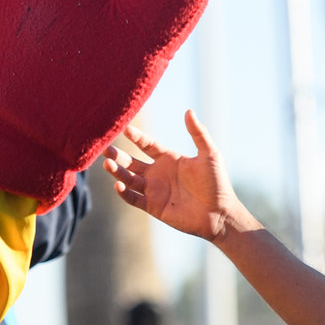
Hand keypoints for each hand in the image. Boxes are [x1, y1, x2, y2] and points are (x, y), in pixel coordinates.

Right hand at [105, 111, 255, 242]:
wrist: (219, 213)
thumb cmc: (217, 183)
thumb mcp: (209, 154)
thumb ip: (198, 133)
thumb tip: (188, 111)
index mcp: (169, 159)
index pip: (147, 144)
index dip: (136, 136)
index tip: (124, 128)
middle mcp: (158, 173)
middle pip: (131, 162)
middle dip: (117, 155)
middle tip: (104, 148)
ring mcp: (154, 190)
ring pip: (129, 179)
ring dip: (117, 172)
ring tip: (107, 164)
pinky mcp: (153, 207)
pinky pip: (134, 199)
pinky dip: (124, 193)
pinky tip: (118, 185)